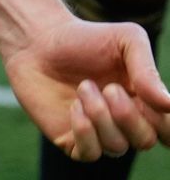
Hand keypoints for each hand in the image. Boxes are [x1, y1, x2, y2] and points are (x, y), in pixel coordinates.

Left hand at [5, 17, 169, 160]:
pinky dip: (85, 131)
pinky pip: (90, 153)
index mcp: (145, 104)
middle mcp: (125, 124)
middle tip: (108, 87)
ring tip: (83, 87)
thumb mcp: (124, 39)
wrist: (37, 40)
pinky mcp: (72, 140)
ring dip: (100, 114)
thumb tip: (168, 105)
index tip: (143, 95)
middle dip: (127, 114)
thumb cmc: (85, 39)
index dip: (163, 121)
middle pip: (145, 140)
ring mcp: (99, 134)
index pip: (169, 131)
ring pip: (117, 146)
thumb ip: (147, 69)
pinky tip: (74, 107)